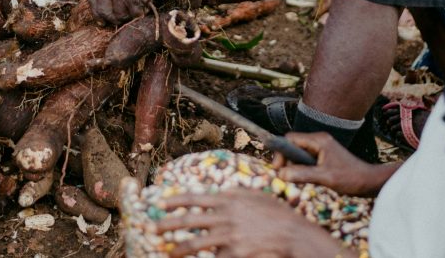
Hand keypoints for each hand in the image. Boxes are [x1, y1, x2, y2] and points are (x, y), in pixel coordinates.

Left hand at [87, 0, 161, 23]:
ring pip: (119, 15)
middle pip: (102, 10)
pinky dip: (140, 13)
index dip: (95, 11)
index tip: (101, 19)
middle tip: (118, 21)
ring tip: (135, 9)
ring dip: (127, 16)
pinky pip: (134, 14)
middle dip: (110, 19)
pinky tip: (145, 5)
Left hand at [154, 190, 345, 257]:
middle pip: (188, 221)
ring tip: (167, 252)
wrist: (294, 234)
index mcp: (227, 199)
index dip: (174, 202)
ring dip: (178, 249)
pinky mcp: (235, 254)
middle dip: (166, 226)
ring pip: (196, 244)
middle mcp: (225, 217)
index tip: (159, 204)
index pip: (194, 198)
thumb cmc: (277, 214)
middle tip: (151, 229)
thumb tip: (220, 192)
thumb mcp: (255, 195)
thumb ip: (235, 193)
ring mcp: (229, 236)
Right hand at [272, 132, 396, 196]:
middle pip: (293, 145)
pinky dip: (302, 168)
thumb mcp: (325, 177)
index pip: (290, 139)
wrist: (370, 181)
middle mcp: (319, 140)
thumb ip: (302, 174)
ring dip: (295, 165)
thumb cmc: (350, 178)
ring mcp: (322, 148)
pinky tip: (307, 178)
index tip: (279, 169)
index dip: (281, 153)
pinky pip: (306, 159)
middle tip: (286, 176)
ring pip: (299, 153)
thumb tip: (281, 174)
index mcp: (318, 140)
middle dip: (287, 160)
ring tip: (298, 179)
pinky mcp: (324, 156)